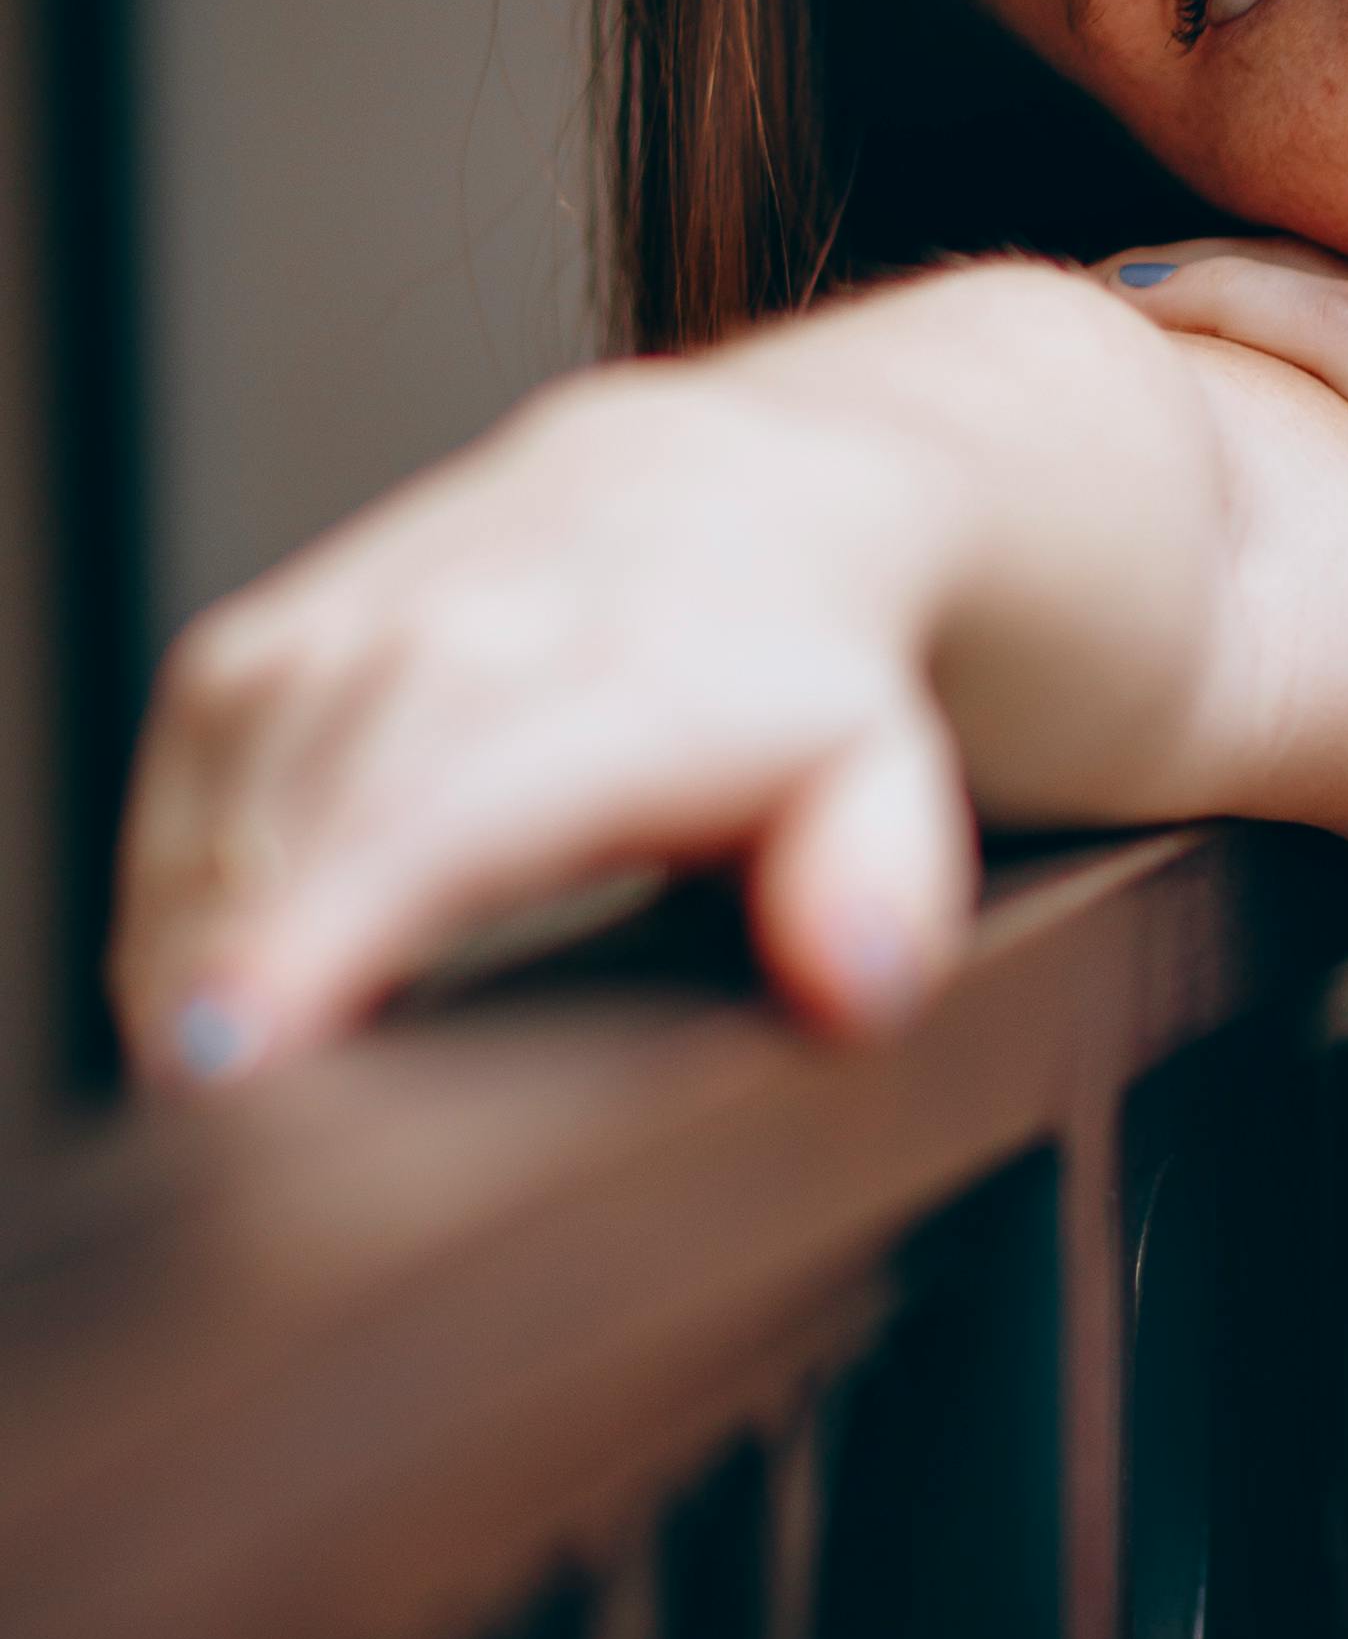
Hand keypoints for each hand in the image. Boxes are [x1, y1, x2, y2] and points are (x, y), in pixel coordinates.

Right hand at [114, 351, 977, 1087]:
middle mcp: (462, 629)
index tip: (227, 1050)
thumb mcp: (882, 786)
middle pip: (300, 828)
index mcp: (617, 684)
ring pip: (220, 803)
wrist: (724, 497)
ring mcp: (345, 623)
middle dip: (225, 979)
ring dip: (190, 950)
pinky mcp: (265, 638)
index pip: (444, 810)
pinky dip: (174, 887)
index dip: (324, 932)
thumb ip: (877, 884)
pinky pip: (184, 767)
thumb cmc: (797, 681)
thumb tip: (850, 980)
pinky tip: (196, 986)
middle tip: (212, 1142)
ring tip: (206, 1091)